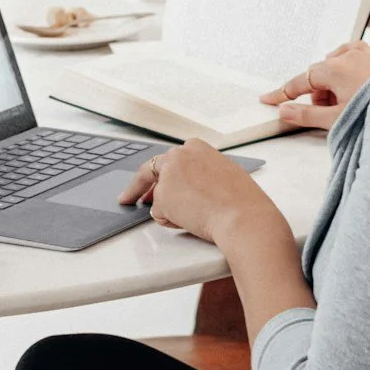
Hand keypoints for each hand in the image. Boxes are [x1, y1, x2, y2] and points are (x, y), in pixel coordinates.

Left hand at [119, 139, 278, 244]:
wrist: (242, 215)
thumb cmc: (241, 199)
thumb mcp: (223, 173)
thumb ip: (201, 173)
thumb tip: (190, 185)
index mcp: (195, 147)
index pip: (168, 158)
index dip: (159, 174)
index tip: (150, 181)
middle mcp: (177, 155)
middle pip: (149, 170)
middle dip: (138, 187)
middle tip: (127, 198)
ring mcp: (168, 175)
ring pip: (159, 197)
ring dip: (170, 210)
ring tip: (196, 217)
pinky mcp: (162, 197)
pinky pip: (159, 214)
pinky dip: (171, 221)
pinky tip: (191, 221)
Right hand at [260, 39, 369, 130]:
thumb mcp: (336, 119)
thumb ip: (306, 115)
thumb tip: (284, 111)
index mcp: (333, 69)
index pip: (299, 82)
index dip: (283, 93)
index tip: (268, 99)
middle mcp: (346, 56)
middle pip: (317, 76)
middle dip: (317, 95)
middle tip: (328, 113)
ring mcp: (361, 53)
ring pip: (333, 66)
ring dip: (332, 84)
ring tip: (346, 103)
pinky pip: (350, 54)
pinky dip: (345, 68)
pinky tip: (352, 82)